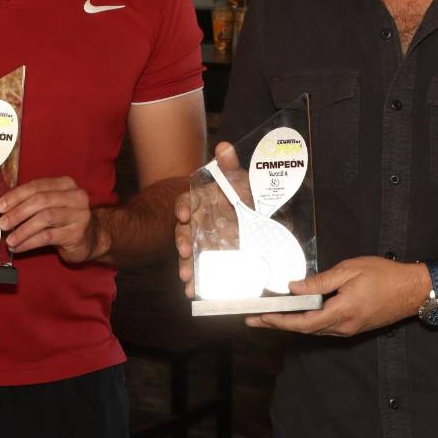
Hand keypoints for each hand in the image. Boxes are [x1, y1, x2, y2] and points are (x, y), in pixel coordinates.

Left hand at [0, 176, 98, 262]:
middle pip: (41, 200)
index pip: (37, 186)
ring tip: (9, 239)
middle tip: (3, 224)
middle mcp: (75, 196)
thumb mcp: (52, 205)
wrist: (93, 238)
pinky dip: (29, 242)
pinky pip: (48, 237)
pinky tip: (19, 247)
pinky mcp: (77, 233)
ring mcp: (79, 215)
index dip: (16, 195)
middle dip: (18, 212)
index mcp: (66, 184)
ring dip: (23, 230)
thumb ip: (33, 202)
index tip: (0, 206)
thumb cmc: (66, 220)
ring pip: (45, 218)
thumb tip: (4, 208)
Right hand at [175, 141, 243, 299]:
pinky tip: (195, 291)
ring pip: (189, 254)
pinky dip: (197, 280)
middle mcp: (197, 223)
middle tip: (184, 253)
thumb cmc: (242, 194)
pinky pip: (201, 269)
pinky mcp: (212, 258)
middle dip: (182, 243)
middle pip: (184, 232)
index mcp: (201, 202)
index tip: (184, 215)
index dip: (183, 208)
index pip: (185, 202)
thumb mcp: (240, 179)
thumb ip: (230, 165)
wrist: (255, 215)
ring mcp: (203, 242)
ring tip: (188, 280)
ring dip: (186, 266)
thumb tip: (224, 146)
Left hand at [246, 256, 426, 336]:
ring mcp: (350, 329)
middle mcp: (344, 326)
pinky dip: (308, 322)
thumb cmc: (385, 275)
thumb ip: (320, 281)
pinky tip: (299, 314)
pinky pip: (326, 328)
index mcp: (341, 311)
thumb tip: (295, 287)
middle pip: (304, 329)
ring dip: (292, 324)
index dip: (278, 321)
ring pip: (314, 330)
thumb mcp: (349, 270)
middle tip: (256, 319)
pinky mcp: (354, 327)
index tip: (259, 318)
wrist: (413, 289)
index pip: (302, 322)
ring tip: (271, 317)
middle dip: (278, 324)